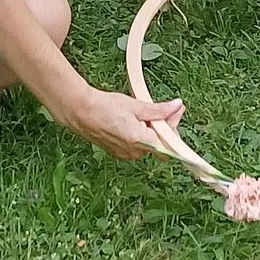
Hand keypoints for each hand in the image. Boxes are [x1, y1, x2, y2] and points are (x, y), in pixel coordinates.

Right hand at [64, 85, 186, 161]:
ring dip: (152, 129)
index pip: (169, 145)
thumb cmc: (105, 107)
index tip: (177, 111)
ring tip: (145, 112)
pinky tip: (135, 120)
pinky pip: (137, 145)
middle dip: (164, 126)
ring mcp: (126, 154)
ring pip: (148, 143)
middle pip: (159, 143)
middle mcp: (134, 153)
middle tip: (165, 107)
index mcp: (141, 141)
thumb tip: (176, 107)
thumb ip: (159, 110)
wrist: (81, 112)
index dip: (175, 127)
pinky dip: (141, 133)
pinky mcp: (119, 152)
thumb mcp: (136, 105)